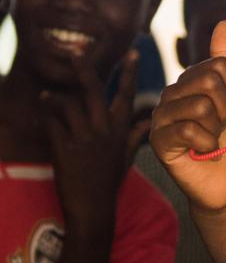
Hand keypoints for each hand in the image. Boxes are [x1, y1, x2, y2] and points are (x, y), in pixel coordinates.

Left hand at [42, 48, 140, 237]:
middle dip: (84, 69)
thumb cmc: (108, 185)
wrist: (92, 211)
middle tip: (75, 52)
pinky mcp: (65, 149)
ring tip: (46, 95)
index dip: (130, 72)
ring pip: (68, 105)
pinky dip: (46, 118)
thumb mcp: (125, 160)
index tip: (132, 51)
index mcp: (119, 132)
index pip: (127, 95)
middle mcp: (104, 132)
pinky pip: (53, 124)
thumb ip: (134, 137)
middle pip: (94, 91)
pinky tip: (41, 116)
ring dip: (55, 98)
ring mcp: (84, 140)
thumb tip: (147, 122)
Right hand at [150, 21, 225, 212]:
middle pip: (210, 80)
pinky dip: (208, 146)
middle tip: (222, 130)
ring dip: (217, 130)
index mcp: (189, 82)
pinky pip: (191, 130)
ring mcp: (161, 116)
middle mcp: (171, 94)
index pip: (218, 65)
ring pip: (203, 106)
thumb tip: (224, 21)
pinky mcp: (157, 140)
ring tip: (211, 142)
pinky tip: (202, 154)